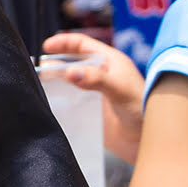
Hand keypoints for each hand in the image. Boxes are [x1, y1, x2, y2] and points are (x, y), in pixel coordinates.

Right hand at [42, 32, 144, 162]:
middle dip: (55, 62)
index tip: (46, 47)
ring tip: (38, 84)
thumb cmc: (143, 111)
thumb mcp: (120, 90)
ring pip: (70, 81)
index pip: (83, 45)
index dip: (64, 43)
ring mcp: (96, 94)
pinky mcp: (92, 112)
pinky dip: (59, 100)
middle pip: (73, 61)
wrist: (151, 143)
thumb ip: (96, 79)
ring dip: (55, 81)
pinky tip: (49, 103)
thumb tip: (70, 71)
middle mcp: (102, 75)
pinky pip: (71, 102)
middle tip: (36, 67)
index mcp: (111, 62)